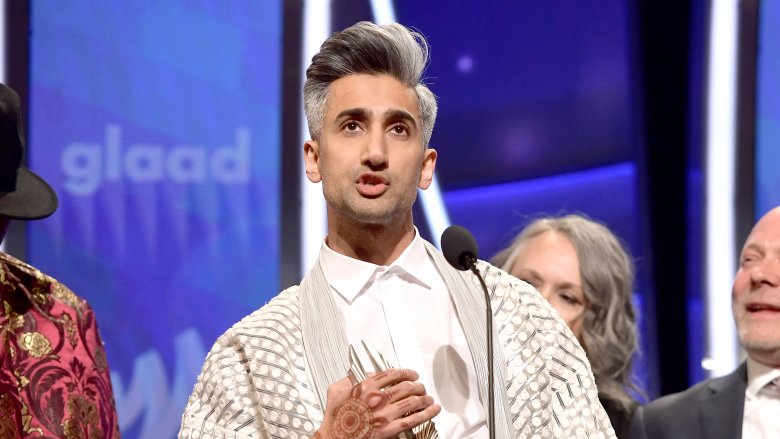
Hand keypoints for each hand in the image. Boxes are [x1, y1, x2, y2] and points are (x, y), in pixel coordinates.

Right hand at [312, 368, 440, 438]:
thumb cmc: (334, 418)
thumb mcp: (336, 391)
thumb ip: (349, 379)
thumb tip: (362, 373)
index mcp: (365, 386)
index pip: (392, 374)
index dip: (406, 372)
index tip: (412, 374)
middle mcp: (377, 398)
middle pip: (406, 386)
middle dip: (418, 385)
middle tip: (421, 387)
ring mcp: (385, 414)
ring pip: (413, 401)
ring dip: (424, 398)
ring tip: (429, 399)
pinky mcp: (390, 429)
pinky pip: (413, 419)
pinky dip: (427, 413)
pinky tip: (434, 410)